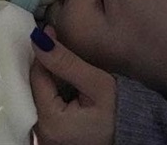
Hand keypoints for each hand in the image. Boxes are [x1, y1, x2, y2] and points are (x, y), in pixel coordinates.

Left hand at [30, 25, 115, 144]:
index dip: (43, 51)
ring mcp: (43, 138)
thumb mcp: (98, 84)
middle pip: (31, 87)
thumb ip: (66, 63)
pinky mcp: (49, 138)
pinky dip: (49, 94)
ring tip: (61, 65)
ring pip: (35, 97)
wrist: (134, 137)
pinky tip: (61, 84)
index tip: (50, 32)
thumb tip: (39, 39)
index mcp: (50, 121)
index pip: (36, 76)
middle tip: (56, 46)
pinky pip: (41, 109)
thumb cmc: (122, 114)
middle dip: (42, 65)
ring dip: (45, 79)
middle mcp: (41, 133)